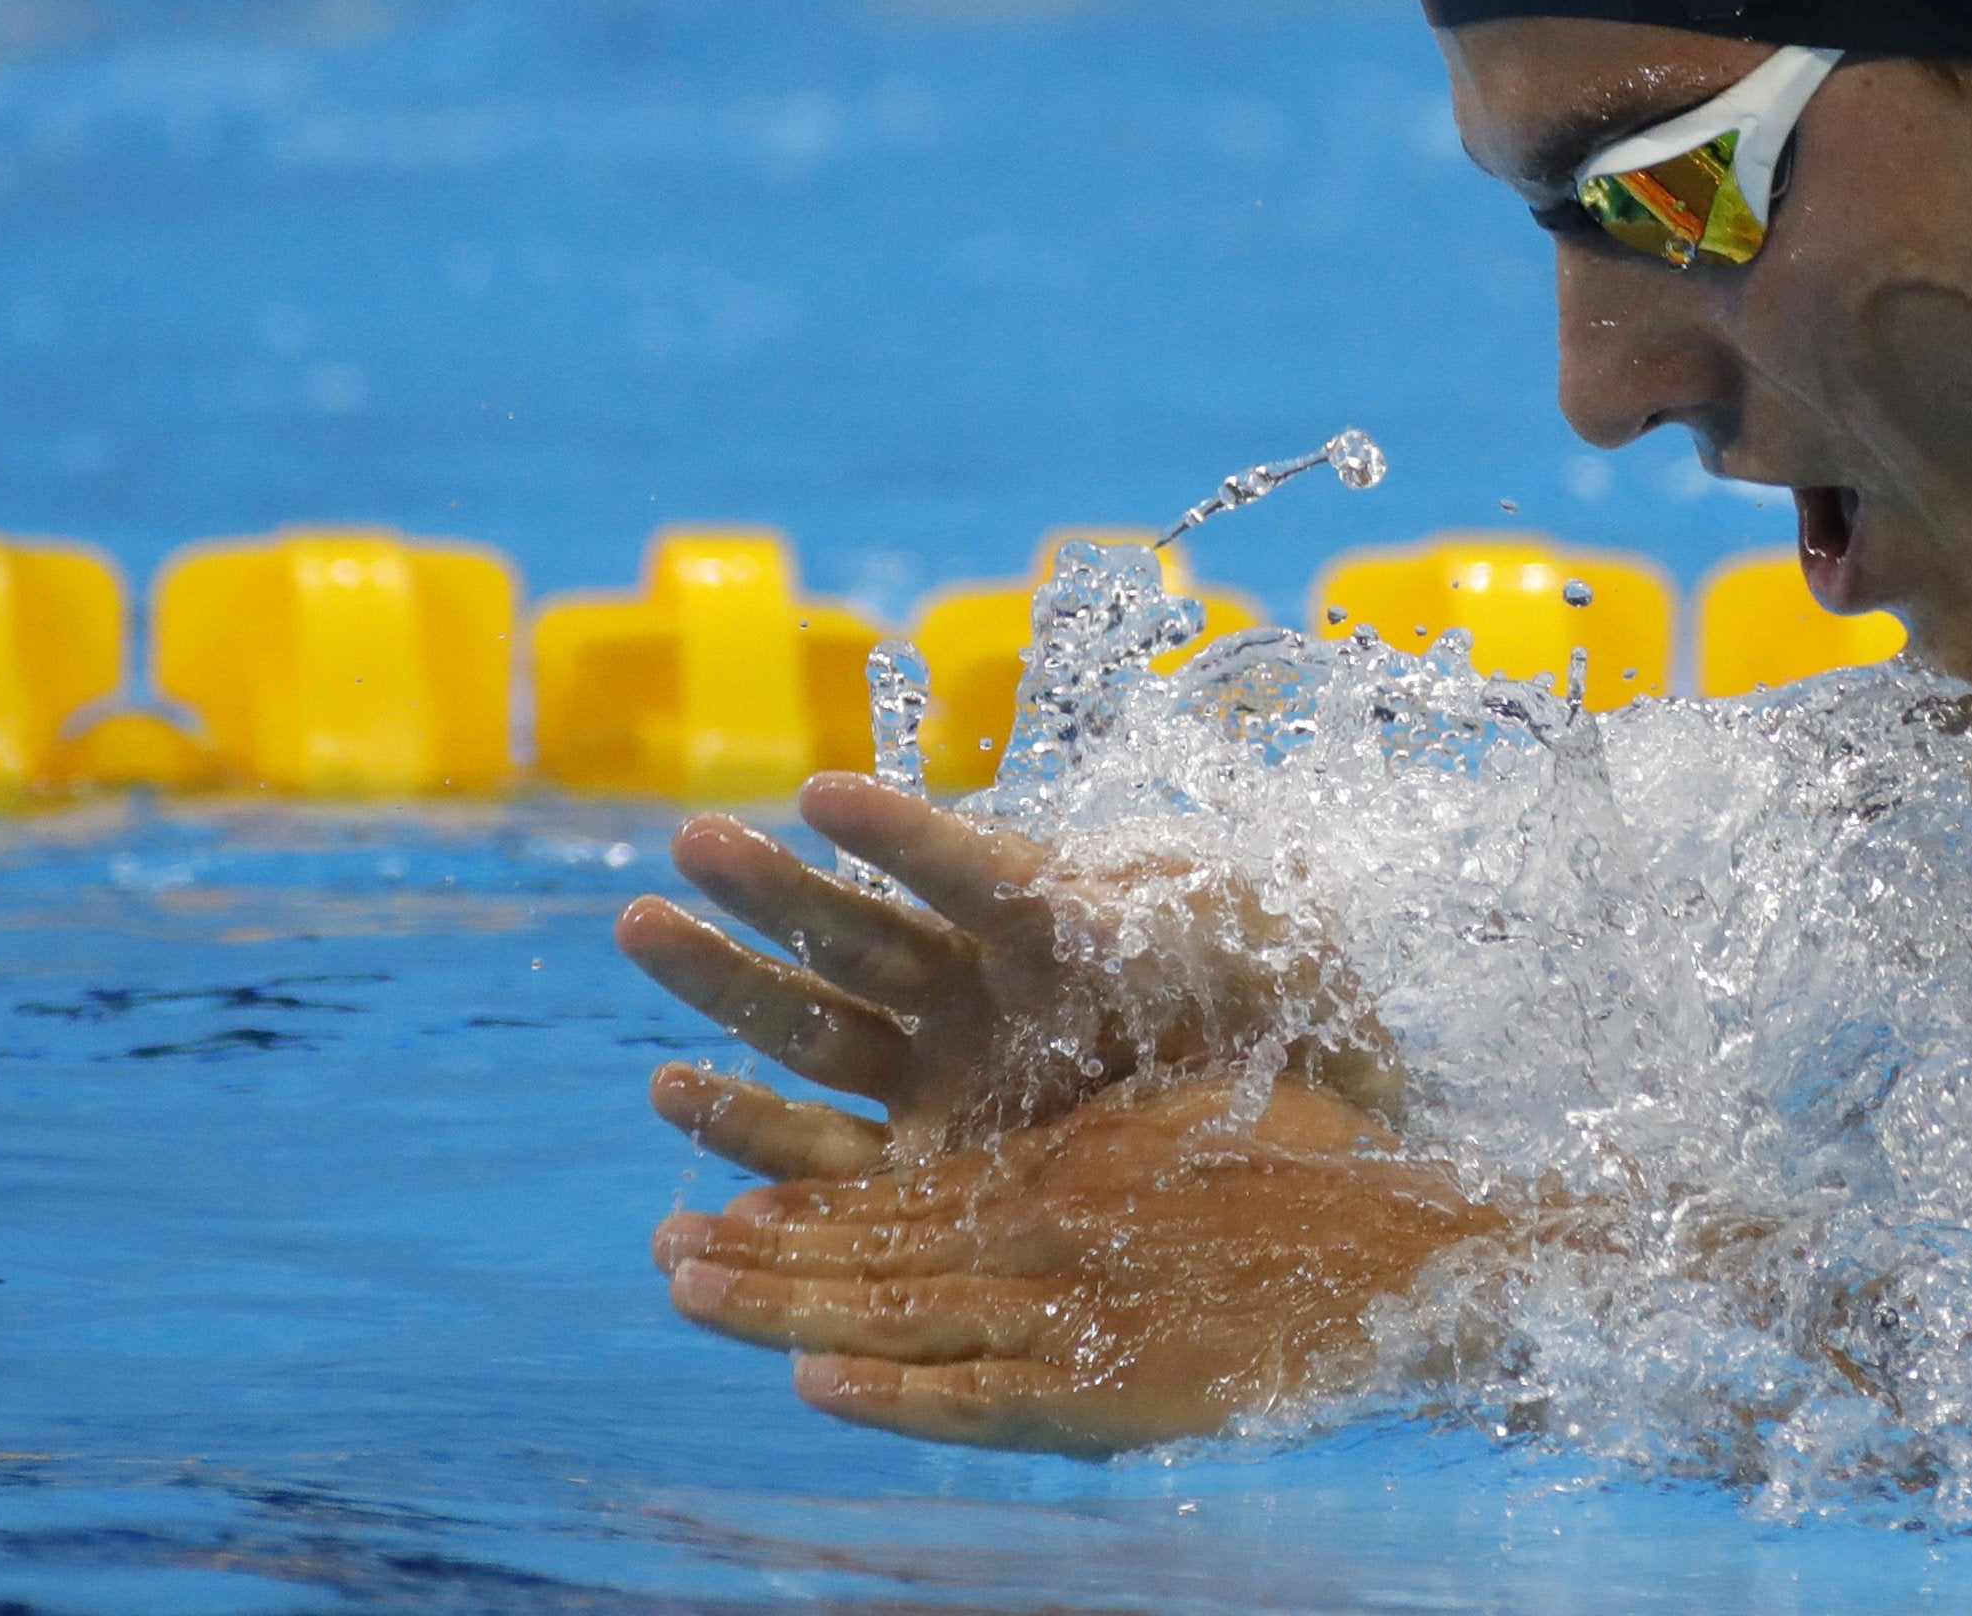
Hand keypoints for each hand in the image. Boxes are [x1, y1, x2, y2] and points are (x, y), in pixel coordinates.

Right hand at [614, 772, 1394, 1180]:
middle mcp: (984, 993)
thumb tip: (1076, 887)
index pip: (964, 867)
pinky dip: (748, 1124)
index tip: (824, 794)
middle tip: (687, 841)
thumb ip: (1166, 909)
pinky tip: (674, 1087)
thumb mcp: (1253, 936)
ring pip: (816, 1024)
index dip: (899, 835)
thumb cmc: (1299, 1017)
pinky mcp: (936, 1177)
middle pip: (860, 933)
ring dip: (727, 979)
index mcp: (1052, 917)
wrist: (1330, 1133)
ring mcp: (951, 1081)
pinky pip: (828, 1154)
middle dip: (772, 888)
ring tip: (642, 922)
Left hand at [653, 1074, 1502, 1450]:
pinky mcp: (1116, 1378)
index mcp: (1066, 1170)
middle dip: (761, 1254)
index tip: (712, 1206)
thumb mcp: (1189, 1127)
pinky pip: (985, 1396)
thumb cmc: (1324, 1174)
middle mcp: (1053, 1230)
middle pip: (877, 1250)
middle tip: (661, 1251)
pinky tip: (818, 1385)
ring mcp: (1078, 1305)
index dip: (802, 1206)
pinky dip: (899, 1394)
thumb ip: (1103, 1148)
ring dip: (789, 1308)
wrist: (1423, 1249)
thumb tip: (1033, 1165)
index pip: (903, 1195)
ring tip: (689, 1293)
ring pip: (902, 1313)